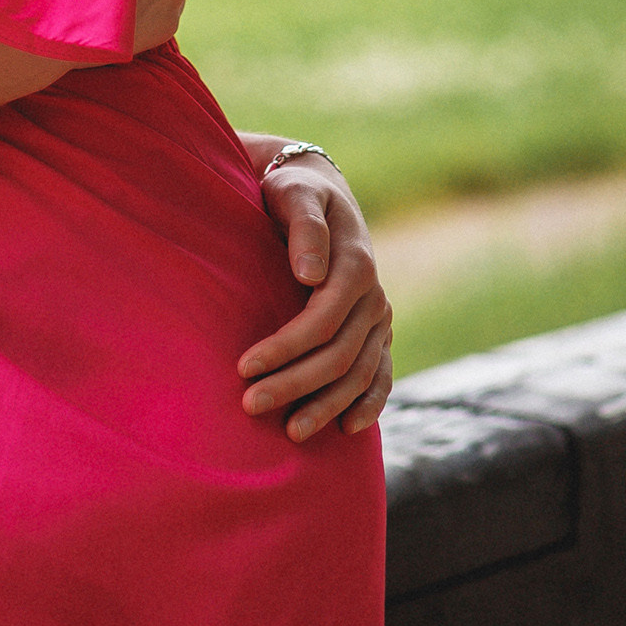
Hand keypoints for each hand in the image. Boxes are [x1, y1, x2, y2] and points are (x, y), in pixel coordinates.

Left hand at [237, 147, 393, 440]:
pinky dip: (369, 404)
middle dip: (295, 384)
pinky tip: (346, 429)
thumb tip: (309, 274)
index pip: (321, 321)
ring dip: (326, 406)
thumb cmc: (296, 192)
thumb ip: (304, 227)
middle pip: (338, 355)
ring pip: (359, 374)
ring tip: (290, 432)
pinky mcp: (378, 332)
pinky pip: (381, 375)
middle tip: (250, 405)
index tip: (244, 367)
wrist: (320, 192)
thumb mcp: (294, 193)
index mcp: (356, 265)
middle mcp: (374, 296)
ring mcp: (379, 317)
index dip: (285, 348)